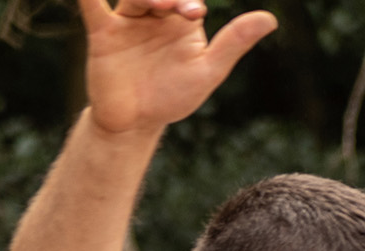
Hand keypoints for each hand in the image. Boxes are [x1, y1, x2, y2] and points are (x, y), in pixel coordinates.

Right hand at [80, 0, 277, 138]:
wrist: (136, 124)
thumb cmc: (174, 97)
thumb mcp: (208, 70)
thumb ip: (234, 43)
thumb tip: (271, 18)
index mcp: (183, 21)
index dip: (190, 1)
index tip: (194, 14)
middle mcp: (155, 15)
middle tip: (178, 8)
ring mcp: (128, 22)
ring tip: (157, 3)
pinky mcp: (103, 33)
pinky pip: (93, 7)